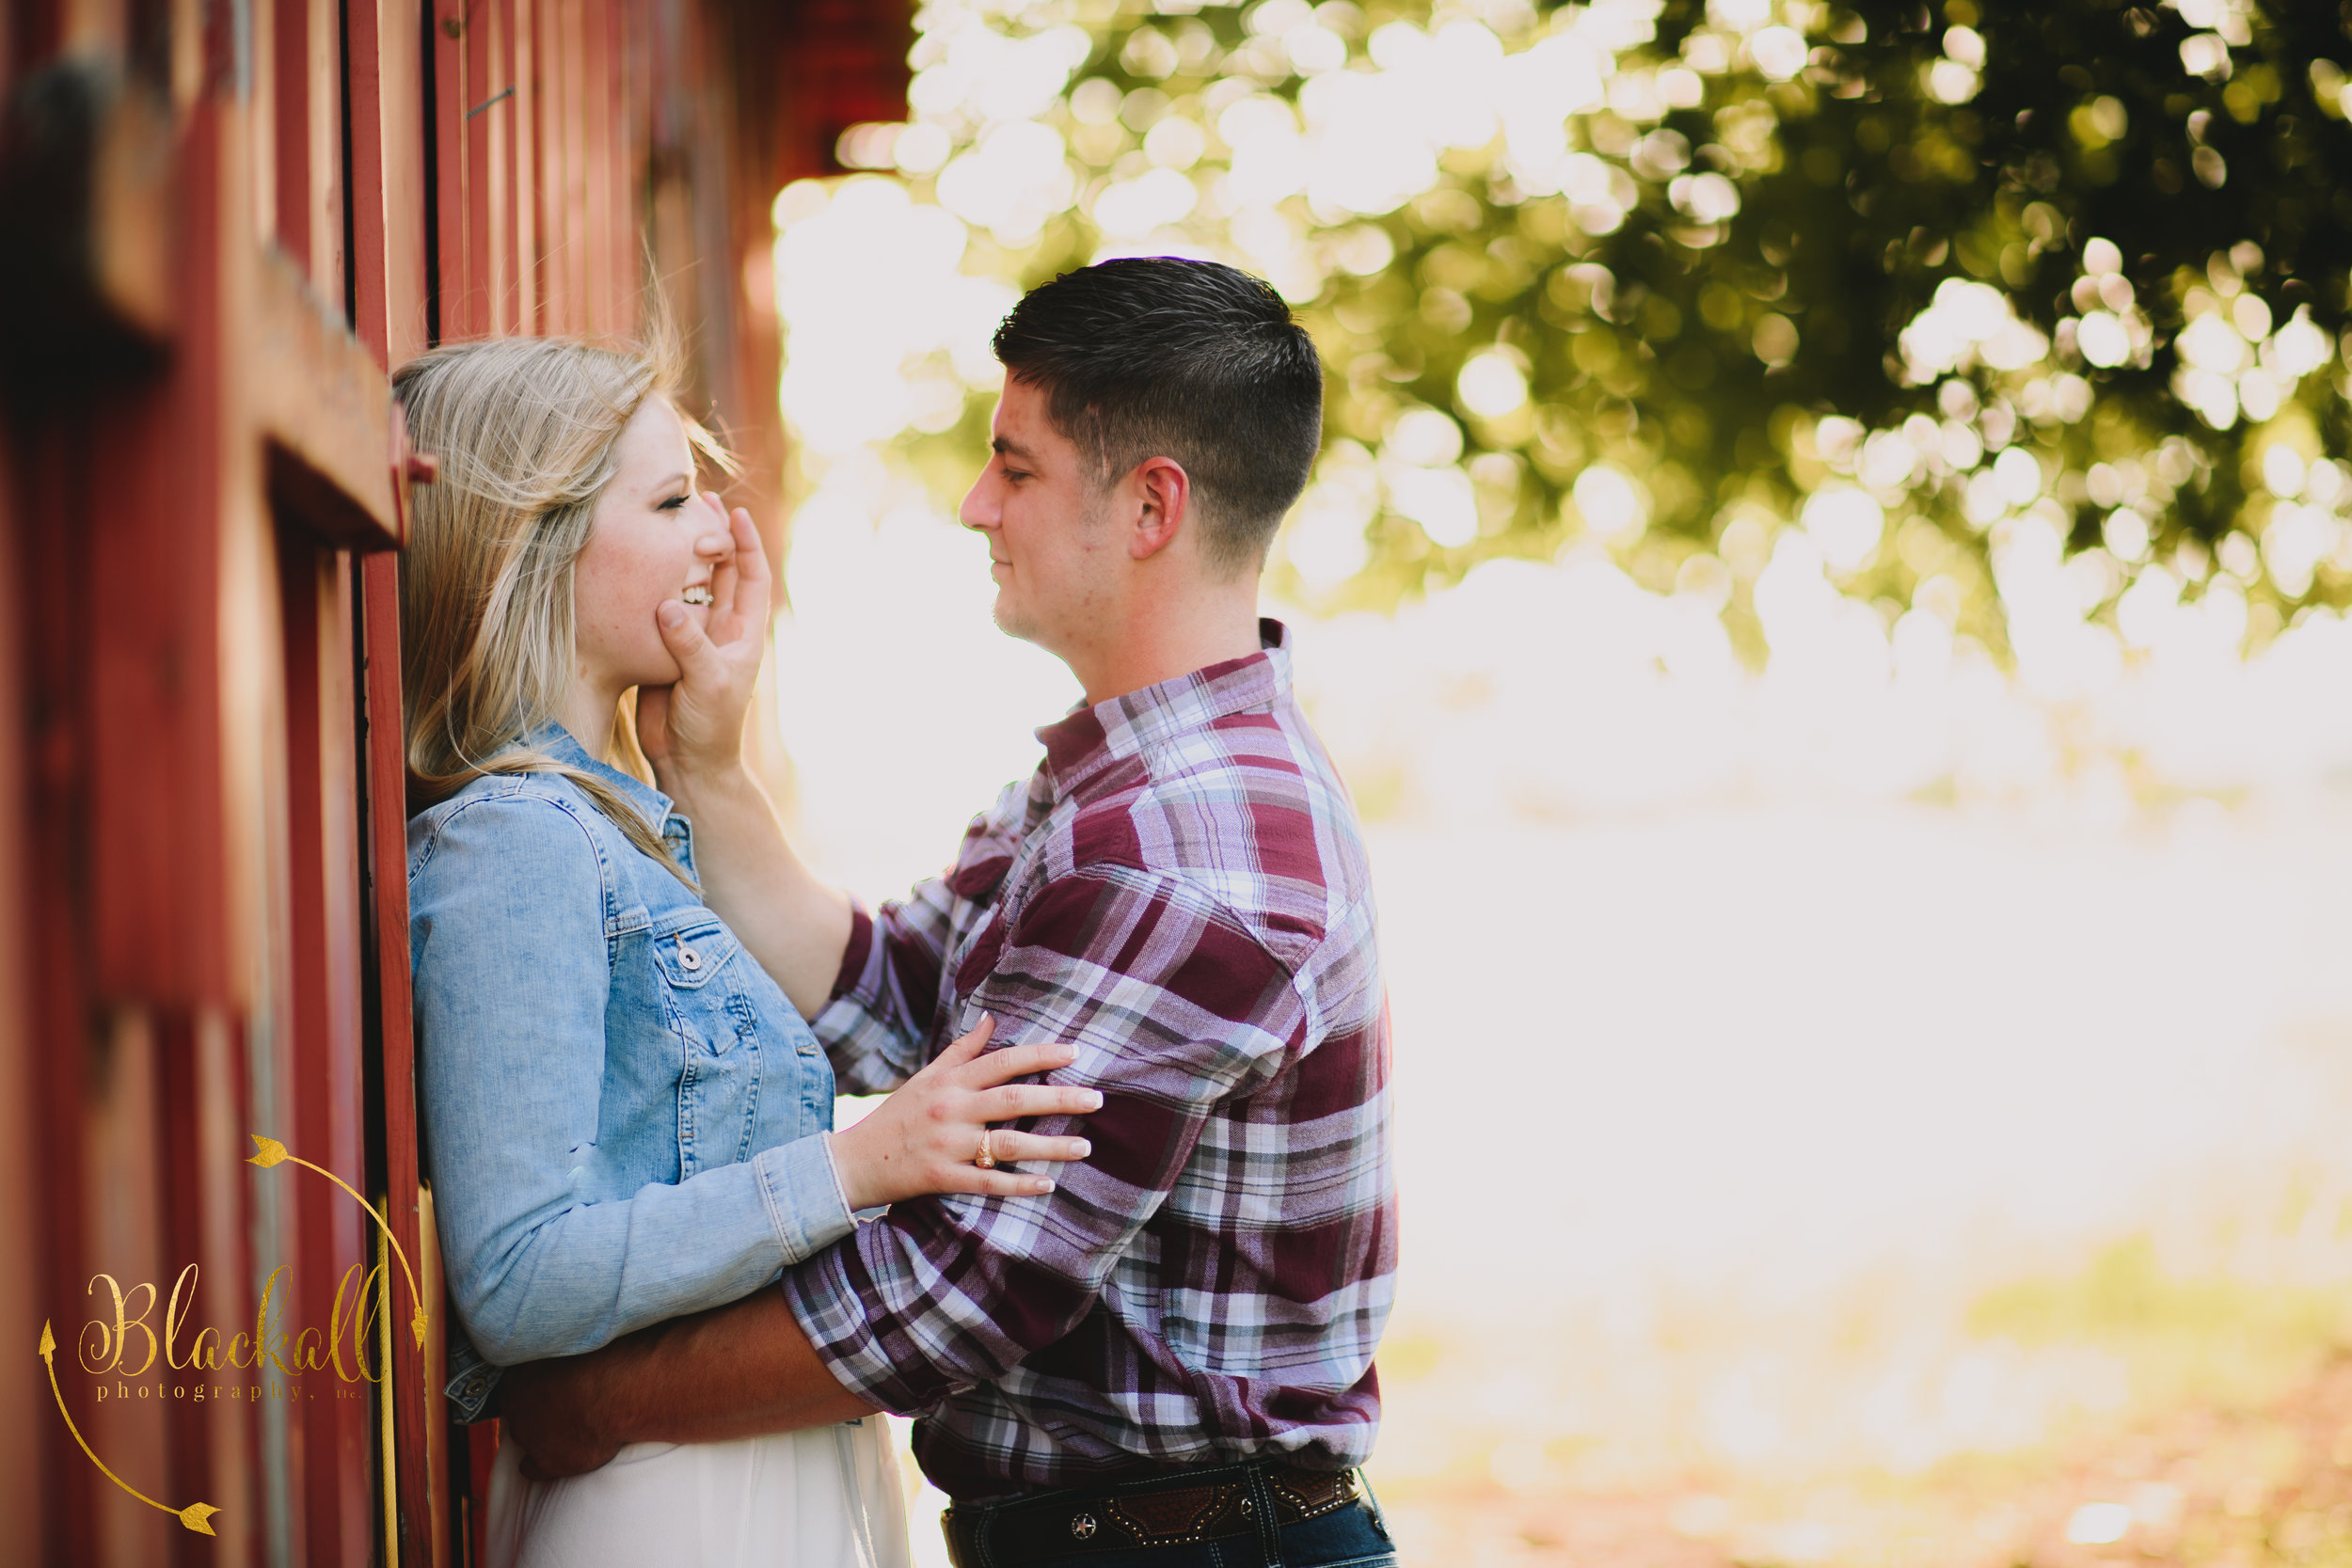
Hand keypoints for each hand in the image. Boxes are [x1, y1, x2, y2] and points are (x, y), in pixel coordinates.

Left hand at [499, 1347, 626, 1480]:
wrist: (616, 1394)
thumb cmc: (603, 1358)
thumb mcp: (575, 1339)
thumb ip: (559, 1341)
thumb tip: (564, 1333)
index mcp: (518, 1375)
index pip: (514, 1380)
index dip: (532, 1382)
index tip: (550, 1381)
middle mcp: (516, 1407)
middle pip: (516, 1409)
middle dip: (532, 1407)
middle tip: (560, 1402)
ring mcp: (529, 1436)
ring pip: (522, 1436)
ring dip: (537, 1432)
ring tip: (564, 1427)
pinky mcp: (547, 1463)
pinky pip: (530, 1469)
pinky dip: (538, 1465)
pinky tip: (554, 1457)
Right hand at [638, 496, 768, 782]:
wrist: (687, 762)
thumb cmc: (709, 726)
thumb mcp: (706, 682)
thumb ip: (689, 644)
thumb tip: (668, 606)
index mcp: (743, 634)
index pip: (752, 578)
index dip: (747, 545)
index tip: (736, 512)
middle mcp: (720, 630)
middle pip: (721, 573)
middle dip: (713, 538)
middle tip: (697, 501)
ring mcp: (692, 638)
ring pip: (689, 587)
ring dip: (681, 557)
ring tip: (667, 521)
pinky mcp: (664, 648)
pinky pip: (660, 609)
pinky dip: (653, 586)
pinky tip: (637, 563)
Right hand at [828, 1015, 1101, 1210]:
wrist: (855, 1162)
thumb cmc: (897, 1115)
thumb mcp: (926, 1077)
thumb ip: (961, 1050)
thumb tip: (991, 1018)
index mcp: (950, 1082)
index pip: (1003, 1061)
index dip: (1041, 1055)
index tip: (1076, 1051)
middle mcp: (951, 1110)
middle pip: (1014, 1099)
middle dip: (1059, 1097)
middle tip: (1098, 1099)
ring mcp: (948, 1145)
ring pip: (1007, 1143)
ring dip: (1050, 1145)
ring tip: (1085, 1147)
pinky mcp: (943, 1178)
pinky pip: (988, 1182)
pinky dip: (1019, 1184)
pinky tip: (1048, 1184)